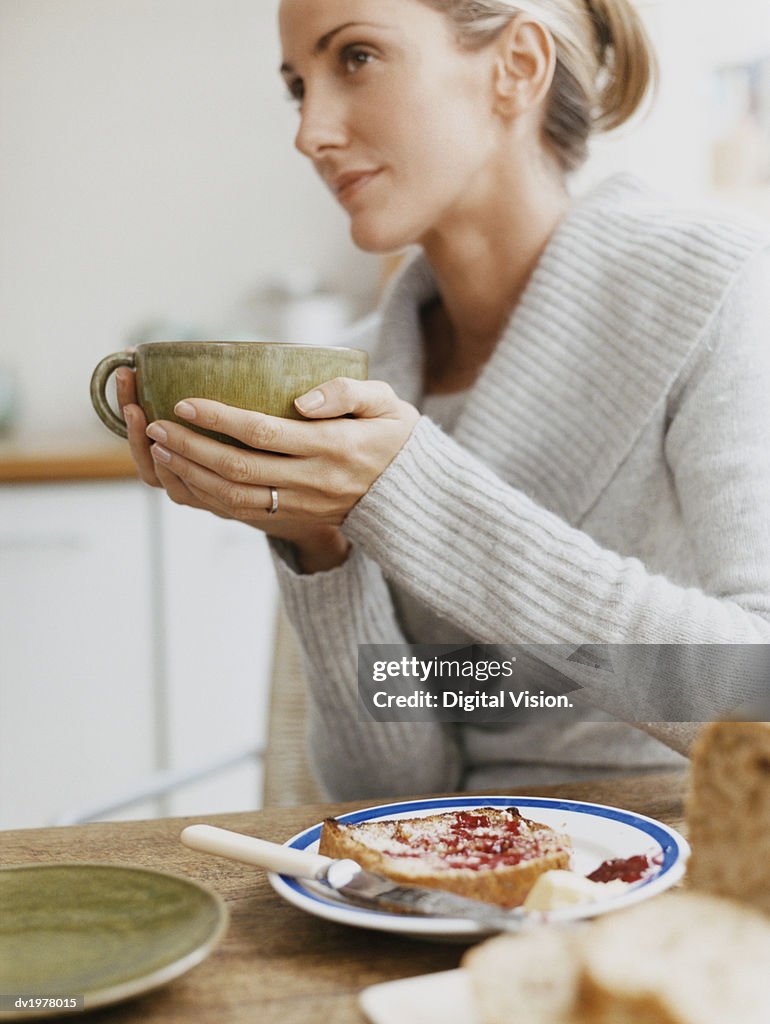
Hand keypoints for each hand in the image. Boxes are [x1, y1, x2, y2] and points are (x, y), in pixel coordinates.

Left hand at [117, 372, 418, 568]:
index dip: (220, 420)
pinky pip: (239, 513)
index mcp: (333, 447)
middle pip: (238, 469)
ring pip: (233, 497)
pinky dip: (204, 496)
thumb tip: (301, 400)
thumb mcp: (388, 405)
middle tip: (156, 423)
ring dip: (190, 474)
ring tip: (160, 447)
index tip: (186, 402)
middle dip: (191, 447)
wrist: (408, 497)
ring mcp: (299, 505)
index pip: (265, 434)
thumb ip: (348, 392)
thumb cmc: (394, 439)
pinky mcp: (290, 518)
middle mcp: (312, 481)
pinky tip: (181, 474)